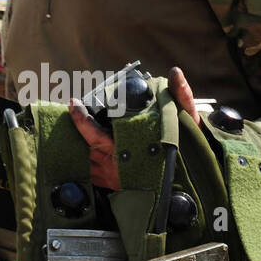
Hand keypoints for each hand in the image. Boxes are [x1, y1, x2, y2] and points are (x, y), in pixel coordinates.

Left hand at [68, 66, 200, 190]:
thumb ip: (181, 95)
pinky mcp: (115, 187)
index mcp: (128, 150)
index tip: (73, 103)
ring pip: (86, 165)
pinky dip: (84, 165)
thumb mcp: (189, 120)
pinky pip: (93, 178)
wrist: (195, 180)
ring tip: (68, 132)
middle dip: (73, 133)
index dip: (81, 118)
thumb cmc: (189, 151)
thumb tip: (175, 73)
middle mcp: (117, 167)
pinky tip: (80, 153)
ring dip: (76, 149)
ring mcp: (114, 180)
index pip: (94, 133)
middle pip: (84, 149)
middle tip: (66, 115)